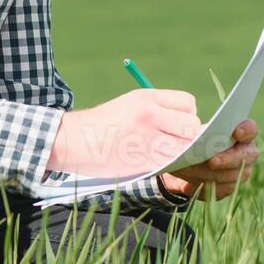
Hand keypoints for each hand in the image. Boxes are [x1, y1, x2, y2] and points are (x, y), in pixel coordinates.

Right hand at [45, 89, 201, 177]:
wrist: (72, 140)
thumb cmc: (102, 124)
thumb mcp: (129, 104)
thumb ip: (158, 111)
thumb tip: (189, 127)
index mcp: (146, 98)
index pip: (188, 103)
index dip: (188, 115)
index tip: (179, 124)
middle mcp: (149, 115)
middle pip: (191, 126)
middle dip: (190, 137)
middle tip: (177, 142)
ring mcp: (146, 139)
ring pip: (185, 148)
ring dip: (182, 154)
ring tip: (168, 154)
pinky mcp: (142, 161)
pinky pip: (171, 163)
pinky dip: (170, 165)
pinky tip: (159, 163)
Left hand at [158, 118, 259, 201]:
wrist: (185, 162)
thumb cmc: (191, 138)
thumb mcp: (188, 130)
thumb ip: (191, 129)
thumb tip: (193, 136)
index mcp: (241, 132)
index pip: (251, 129)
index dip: (246, 130)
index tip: (236, 133)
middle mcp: (246, 153)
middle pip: (245, 156)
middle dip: (228, 159)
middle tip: (212, 161)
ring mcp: (241, 172)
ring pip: (231, 175)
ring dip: (209, 173)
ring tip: (188, 169)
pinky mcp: (229, 187)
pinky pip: (221, 190)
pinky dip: (205, 186)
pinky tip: (190, 182)